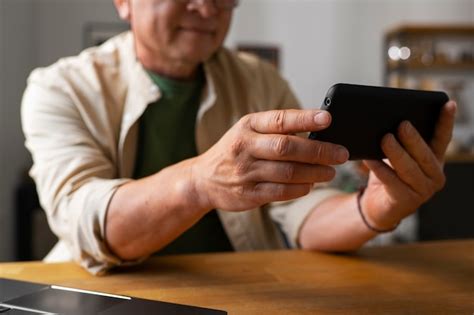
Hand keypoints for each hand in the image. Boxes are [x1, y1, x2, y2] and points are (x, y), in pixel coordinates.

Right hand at [191, 109, 348, 211]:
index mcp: (247, 126)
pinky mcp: (248, 193)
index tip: (328, 119)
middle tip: (341, 153)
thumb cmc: (235, 151)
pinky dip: (300, 189)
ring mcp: (245, 172)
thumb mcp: (247, 132)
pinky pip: (280, 191)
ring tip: (331, 171)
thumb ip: (276, 129)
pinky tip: (310, 185)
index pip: (280, 120)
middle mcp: (245, 147)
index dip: (305, 119)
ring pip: (288, 172)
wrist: (203, 179)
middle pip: (287, 148)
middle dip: (319, 151)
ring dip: (314, 172)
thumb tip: (317, 129)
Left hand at [361, 101, 456, 228]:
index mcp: (434, 159)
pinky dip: (379, 168)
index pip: (442, 138)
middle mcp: (434, 175)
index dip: (446, 121)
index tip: (449, 103)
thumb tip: (387, 121)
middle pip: (424, 154)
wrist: (378, 205)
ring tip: (385, 139)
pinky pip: (391, 181)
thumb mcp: (395, 156)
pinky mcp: (407, 201)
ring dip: (396, 152)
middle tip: (402, 124)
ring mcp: (423, 190)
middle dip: (413, 138)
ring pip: (409, 168)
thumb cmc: (387, 174)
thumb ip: (398, 141)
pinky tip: (369, 158)